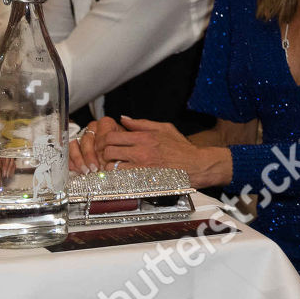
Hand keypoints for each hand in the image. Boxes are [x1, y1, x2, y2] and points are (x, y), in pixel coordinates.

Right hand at [69, 115, 121, 172]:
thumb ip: (121, 147)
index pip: (101, 133)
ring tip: (86, 171)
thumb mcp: (125, 144)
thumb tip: (116, 158)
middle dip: (90, 156)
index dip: (102, 148)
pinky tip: (78, 170)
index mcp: (106, 124)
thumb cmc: (120, 147)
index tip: (104, 159)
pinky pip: (68, 151)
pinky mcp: (74, 144)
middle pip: (87, 140)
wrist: (115, 150)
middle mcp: (93, 127)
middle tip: (94, 168)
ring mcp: (82, 135)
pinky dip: (72, 162)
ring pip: (75, 144)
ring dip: (79, 159)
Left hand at [98, 116, 231, 188]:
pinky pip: (121, 179)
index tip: (108, 143)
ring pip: (112, 167)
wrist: (195, 165)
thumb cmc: (181, 147)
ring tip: (113, 166)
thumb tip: (123, 118)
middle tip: (107, 155)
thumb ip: (141, 123)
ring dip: (109, 167)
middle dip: (104, 153)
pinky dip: (118, 177)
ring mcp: (141, 167)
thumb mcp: (164, 128)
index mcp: (144, 137)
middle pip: (108, 151)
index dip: (105, 140)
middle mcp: (141, 151)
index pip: (112, 136)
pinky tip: (121, 175)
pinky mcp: (143, 180)